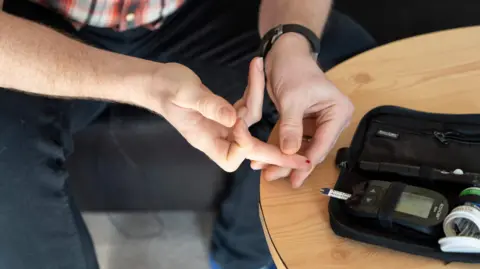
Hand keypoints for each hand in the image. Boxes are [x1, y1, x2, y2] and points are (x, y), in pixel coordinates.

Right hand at [136, 60, 310, 171]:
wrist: (157, 83)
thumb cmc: (166, 89)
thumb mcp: (185, 95)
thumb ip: (209, 106)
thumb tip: (233, 119)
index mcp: (206, 140)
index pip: (235, 154)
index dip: (244, 142)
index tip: (238, 120)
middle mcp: (217, 138)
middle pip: (252, 152)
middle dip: (278, 155)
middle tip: (304, 162)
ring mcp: (222, 127)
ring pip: (251, 125)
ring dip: (257, 98)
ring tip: (258, 67)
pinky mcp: (225, 115)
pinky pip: (244, 110)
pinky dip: (250, 93)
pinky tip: (254, 72)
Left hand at [252, 33, 353, 187]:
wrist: (284, 53)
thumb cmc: (293, 69)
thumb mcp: (292, 98)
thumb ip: (291, 126)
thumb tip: (289, 152)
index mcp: (338, 112)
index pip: (323, 142)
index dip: (306, 161)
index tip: (294, 178)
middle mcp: (331, 120)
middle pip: (312, 148)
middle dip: (292, 163)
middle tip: (274, 177)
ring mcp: (318, 122)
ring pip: (301, 147)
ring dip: (283, 159)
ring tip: (267, 173)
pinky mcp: (304, 123)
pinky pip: (293, 140)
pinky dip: (280, 148)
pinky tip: (267, 160)